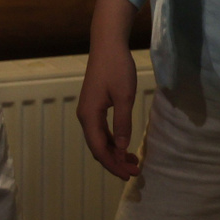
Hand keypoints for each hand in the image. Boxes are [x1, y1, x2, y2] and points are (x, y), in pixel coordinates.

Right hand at [75, 0, 141, 179]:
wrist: (107, 44)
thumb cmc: (117, 68)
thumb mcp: (125, 97)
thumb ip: (122, 124)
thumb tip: (121, 148)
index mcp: (89, 115)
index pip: (99, 148)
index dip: (113, 164)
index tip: (129, 174)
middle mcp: (85, 116)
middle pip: (97, 147)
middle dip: (114, 161)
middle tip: (134, 171)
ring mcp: (88, 111)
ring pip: (99, 140)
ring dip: (114, 152)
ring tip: (132, 161)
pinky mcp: (94, 106)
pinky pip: (100, 130)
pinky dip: (112, 140)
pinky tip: (124, 145)